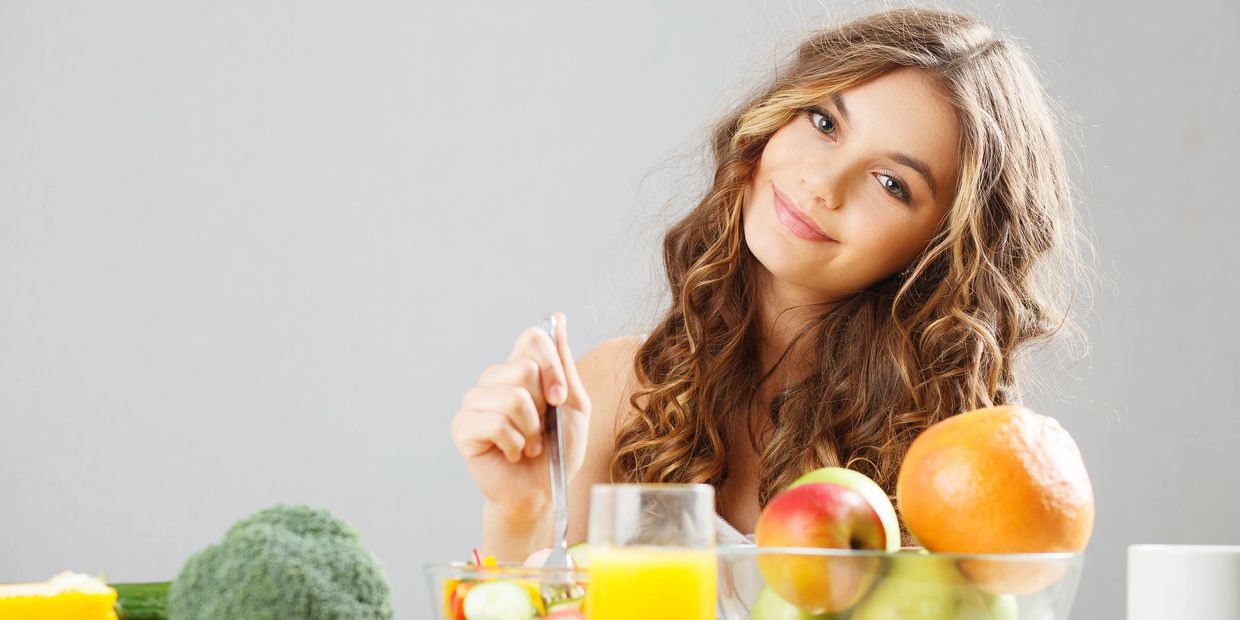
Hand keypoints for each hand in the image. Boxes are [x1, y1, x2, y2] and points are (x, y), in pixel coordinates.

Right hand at [451, 312, 591, 521]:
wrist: (542, 491)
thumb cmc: (558, 450)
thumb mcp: (574, 405)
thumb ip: (564, 364)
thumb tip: (557, 318)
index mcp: (519, 368)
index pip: (532, 338)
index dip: (552, 366)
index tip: (560, 398)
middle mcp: (494, 380)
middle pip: (525, 368)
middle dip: (545, 406)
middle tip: (542, 430)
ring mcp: (474, 401)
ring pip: (512, 397)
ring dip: (531, 430)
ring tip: (528, 444)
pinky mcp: (463, 427)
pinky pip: (495, 423)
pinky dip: (514, 444)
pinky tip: (512, 453)